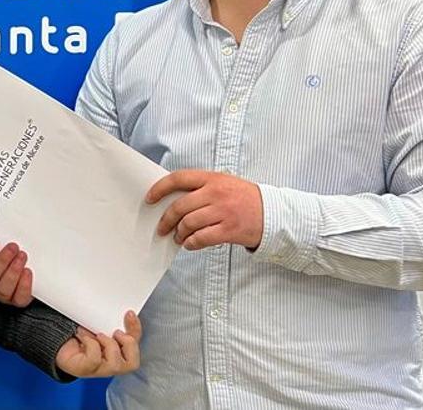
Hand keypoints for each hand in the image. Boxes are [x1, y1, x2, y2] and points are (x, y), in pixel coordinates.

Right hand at [0, 241, 32, 306]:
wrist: (28, 275)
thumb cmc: (10, 257)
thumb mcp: (1, 245)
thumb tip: (6, 224)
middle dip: (2, 260)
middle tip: (13, 247)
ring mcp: (1, 294)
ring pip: (2, 289)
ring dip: (13, 271)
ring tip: (22, 257)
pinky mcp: (17, 300)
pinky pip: (19, 298)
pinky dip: (24, 285)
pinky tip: (27, 272)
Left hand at [56, 311, 141, 377]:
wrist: (59, 346)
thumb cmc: (81, 337)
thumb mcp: (99, 327)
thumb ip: (111, 323)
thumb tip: (121, 311)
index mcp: (118, 354)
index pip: (135, 345)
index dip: (135, 330)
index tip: (129, 314)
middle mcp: (111, 366)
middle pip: (132, 363)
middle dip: (128, 344)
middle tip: (115, 332)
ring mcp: (99, 370)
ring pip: (115, 363)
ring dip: (107, 343)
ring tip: (96, 334)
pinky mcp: (85, 370)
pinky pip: (94, 359)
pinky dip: (90, 344)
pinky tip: (83, 337)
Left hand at [146, 169, 263, 249]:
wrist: (272, 213)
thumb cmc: (244, 198)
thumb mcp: (224, 183)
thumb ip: (201, 187)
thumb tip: (172, 199)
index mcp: (212, 178)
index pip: (179, 178)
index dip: (160, 188)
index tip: (149, 199)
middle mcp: (216, 193)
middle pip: (180, 206)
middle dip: (167, 219)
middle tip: (162, 228)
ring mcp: (223, 211)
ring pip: (188, 223)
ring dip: (179, 233)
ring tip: (178, 237)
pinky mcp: (229, 230)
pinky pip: (201, 238)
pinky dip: (191, 243)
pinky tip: (190, 244)